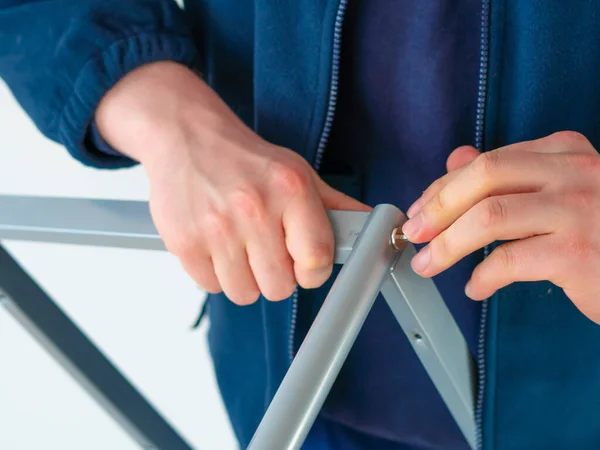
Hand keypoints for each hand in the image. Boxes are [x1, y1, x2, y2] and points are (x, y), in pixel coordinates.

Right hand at [96, 62, 368, 304]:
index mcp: (290, 189)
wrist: (185, 135)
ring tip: (239, 247)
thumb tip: (375, 226)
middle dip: (277, 277)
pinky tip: (216, 246)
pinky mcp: (183, 242)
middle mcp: (254, 209)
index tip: (305, 265)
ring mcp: (215, 228)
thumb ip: (334, 205)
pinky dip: (216, 274)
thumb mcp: (296, 171)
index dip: (313, 271)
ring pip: (244, 294)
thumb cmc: (245, 158)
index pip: (316, 259)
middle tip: (267, 251)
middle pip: (279, 287)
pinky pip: (211, 287)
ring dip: (245, 279)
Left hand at [401, 131, 599, 323]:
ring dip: (447, 245)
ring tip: (429, 264)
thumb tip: (456, 159)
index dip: (443, 188)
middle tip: (413, 234)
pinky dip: (483, 277)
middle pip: (484, 178)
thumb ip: (509, 174)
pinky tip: (477, 287)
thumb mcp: (558, 191)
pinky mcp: (579, 254)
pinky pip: (510, 262)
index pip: (487, 162)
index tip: (419, 211)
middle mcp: (574, 172)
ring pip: (489, 218)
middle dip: (437, 208)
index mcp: (565, 152)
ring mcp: (579, 211)